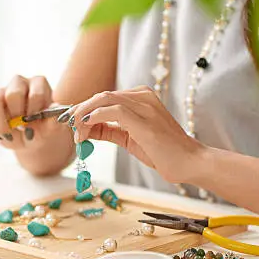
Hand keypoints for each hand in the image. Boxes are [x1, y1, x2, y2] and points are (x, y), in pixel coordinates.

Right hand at [0, 75, 60, 149]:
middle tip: (22, 129)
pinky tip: (1, 137)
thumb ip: (53, 123)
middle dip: (17, 116)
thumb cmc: (43, 129)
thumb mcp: (51, 129)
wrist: (32, 137)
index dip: (34, 112)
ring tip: (9, 136)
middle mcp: (19, 83)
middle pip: (13, 94)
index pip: (36, 93)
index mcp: (39, 84)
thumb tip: (54, 115)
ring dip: (0, 123)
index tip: (36, 125)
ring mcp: (1, 92)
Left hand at [67, 86, 206, 183]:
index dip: (84, 109)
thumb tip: (86, 129)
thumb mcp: (130, 139)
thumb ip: (110, 130)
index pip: (105, 97)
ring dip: (84, 115)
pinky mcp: (143, 119)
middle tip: (69, 127)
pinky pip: (112, 110)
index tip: (70, 122)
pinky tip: (86, 129)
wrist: (190, 163)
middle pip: (101, 96)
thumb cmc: (164, 153)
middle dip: (80, 111)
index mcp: (141, 97)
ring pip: (103, 99)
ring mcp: (144, 106)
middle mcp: (143, 96)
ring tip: (77, 133)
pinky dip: (94, 117)